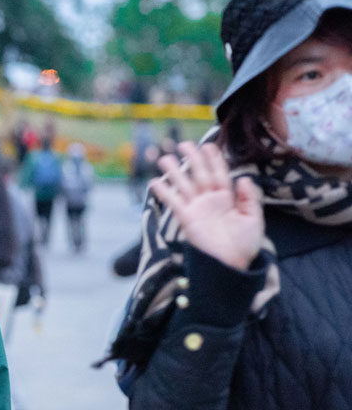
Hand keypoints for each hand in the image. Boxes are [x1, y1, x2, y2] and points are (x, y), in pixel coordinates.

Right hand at [151, 142, 263, 270]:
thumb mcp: (254, 219)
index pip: (220, 174)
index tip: (208, 146)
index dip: (214, 160)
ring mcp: (196, 209)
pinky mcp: (186, 218)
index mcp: (227, 198)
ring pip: (184, 185)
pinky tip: (155, 182)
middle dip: (193, 159)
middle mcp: (210, 200)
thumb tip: (243, 178)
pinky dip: (164, 192)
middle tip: (184, 144)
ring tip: (165, 159)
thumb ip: (250, 198)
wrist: (230, 265)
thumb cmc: (244, 244)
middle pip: (200, 174)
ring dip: (175, 172)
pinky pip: (174, 202)